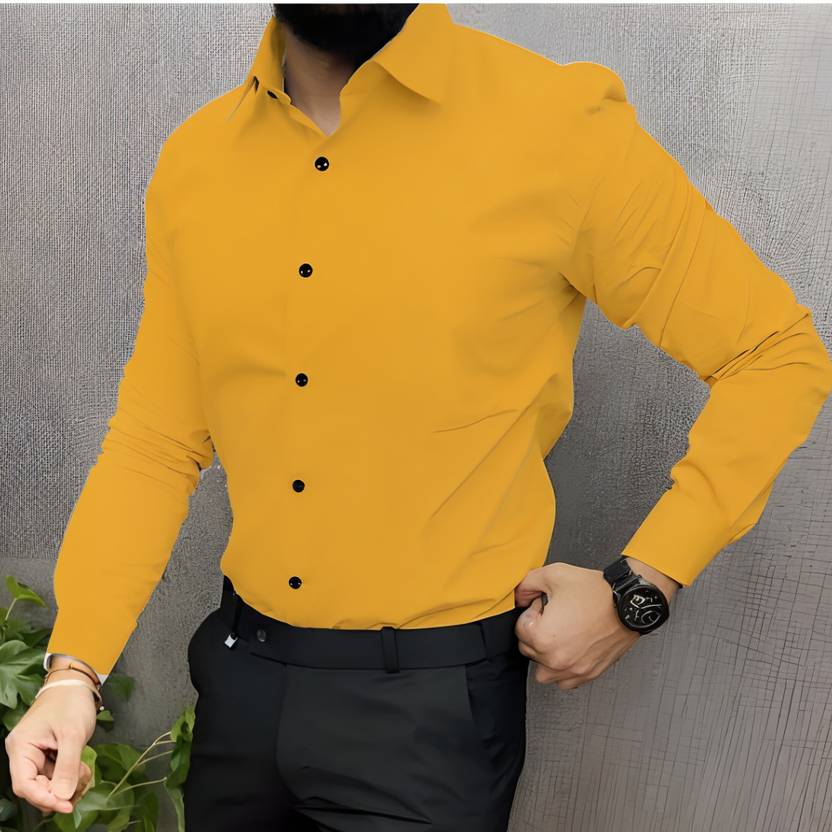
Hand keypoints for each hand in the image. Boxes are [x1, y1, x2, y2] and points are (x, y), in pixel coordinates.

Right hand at [5, 677, 97, 813]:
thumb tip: (62, 796)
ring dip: (67, 783)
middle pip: (35, 786)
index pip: (24, 784)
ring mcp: (35, 752)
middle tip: (81, 787)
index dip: (44, 798)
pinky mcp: (48, 752)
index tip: (66, 805)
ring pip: (48, 781)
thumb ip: (67, 766)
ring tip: (85, 774)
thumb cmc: (71, 702)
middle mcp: (24, 752)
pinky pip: (55, 772)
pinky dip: (69, 775)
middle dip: (58, 791)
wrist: (76, 682)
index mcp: (21, 747)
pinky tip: (82, 769)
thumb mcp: (72, 734)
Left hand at [513, 560, 676, 689]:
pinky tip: (569, 649)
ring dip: (545, 654)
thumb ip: (527, 584)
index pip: (520, 628)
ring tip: (559, 634)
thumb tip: (518, 595)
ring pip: (543, 670)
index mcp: (543, 637)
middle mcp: (557, 659)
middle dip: (537, 630)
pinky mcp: (589, 674)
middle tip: (554, 616)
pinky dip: (563, 669)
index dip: (532, 611)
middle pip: (528, 649)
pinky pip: (564, 681)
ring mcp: (574, 670)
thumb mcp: (554, 575)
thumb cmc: (597, 592)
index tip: (545, 605)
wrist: (628, 604)